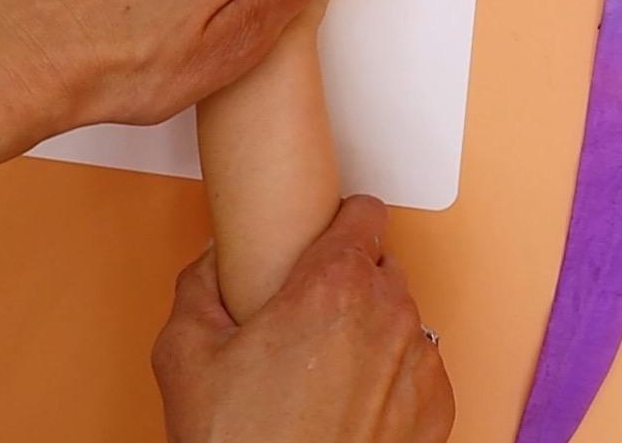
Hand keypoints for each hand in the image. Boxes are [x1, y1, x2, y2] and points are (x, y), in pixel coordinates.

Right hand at [153, 197, 454, 442]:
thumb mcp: (184, 355)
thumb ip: (200, 284)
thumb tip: (216, 261)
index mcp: (334, 285)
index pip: (365, 212)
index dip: (340, 221)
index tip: (327, 233)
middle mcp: (389, 314)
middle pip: (380, 266)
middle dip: (349, 281)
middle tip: (310, 318)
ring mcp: (420, 361)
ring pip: (401, 315)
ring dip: (372, 328)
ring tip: (328, 370)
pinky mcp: (437, 408)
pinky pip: (419, 365)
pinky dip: (393, 375)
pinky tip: (352, 403)